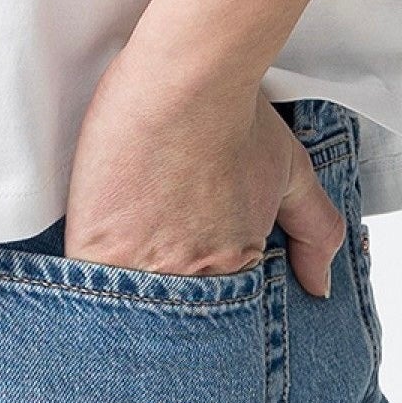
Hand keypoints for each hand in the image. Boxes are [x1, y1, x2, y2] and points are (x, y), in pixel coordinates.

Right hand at [63, 45, 345, 298]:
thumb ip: (315, 230)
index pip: (209, 319)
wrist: (188, 78)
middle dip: (156, 309)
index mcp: (234, 271)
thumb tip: (321, 285)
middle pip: (166, 324)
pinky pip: (81, 285)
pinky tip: (81, 262)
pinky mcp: (97, 245)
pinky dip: (80, 280)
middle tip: (144, 272)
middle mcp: (194, 283)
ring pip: (123, 310)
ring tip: (107, 273)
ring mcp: (144, 269)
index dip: (190, 306)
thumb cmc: (235, 113)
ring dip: (116, 298)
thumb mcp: (289, 170)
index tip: (177, 291)